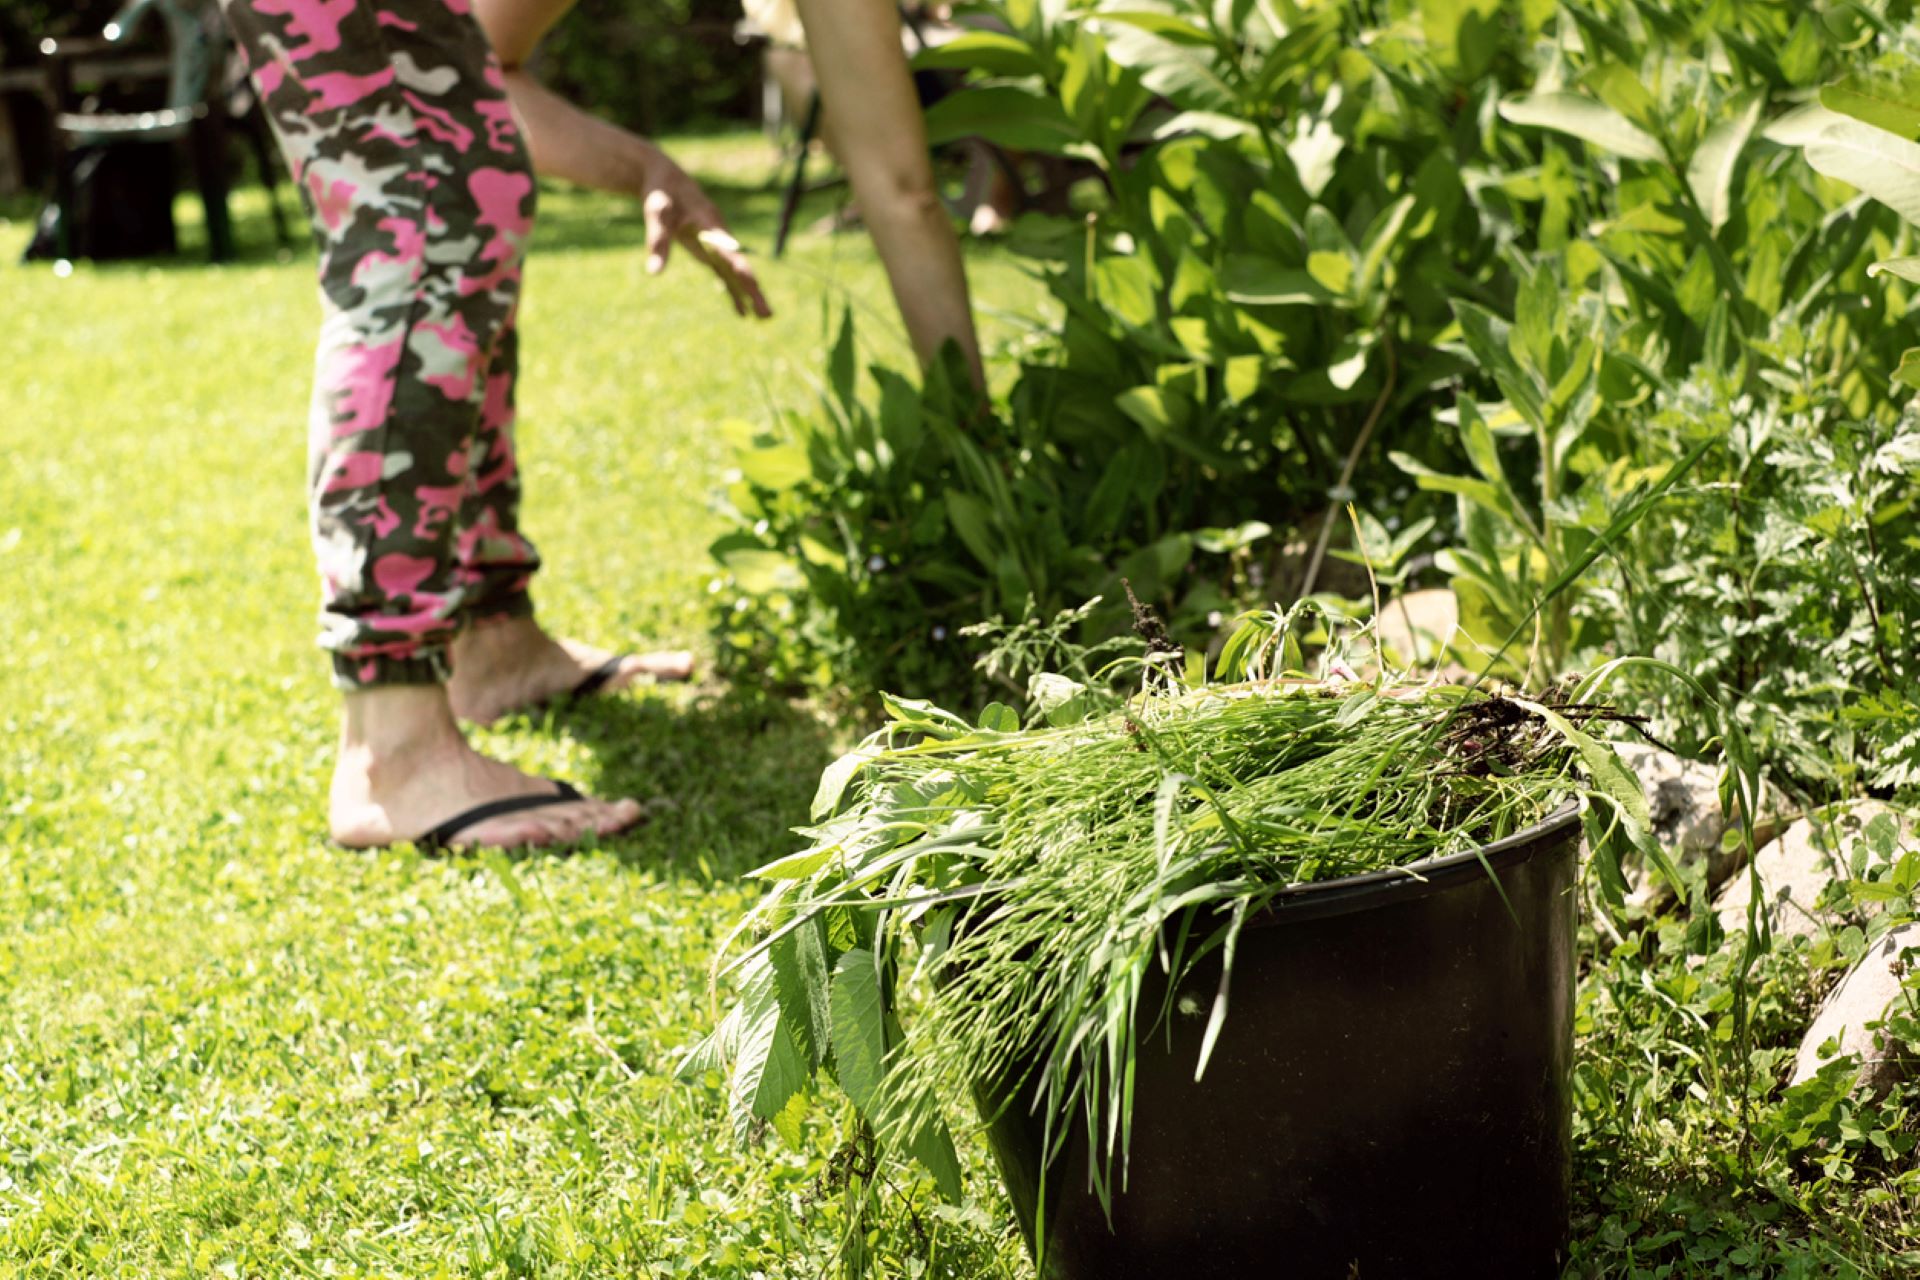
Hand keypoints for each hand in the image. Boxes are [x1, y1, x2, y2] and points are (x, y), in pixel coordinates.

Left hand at [638, 145, 771, 318]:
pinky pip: (725, 274)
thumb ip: (658, 242)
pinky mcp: (710, 250)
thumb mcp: (657, 214)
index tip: (751, 283)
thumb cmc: (661, 194)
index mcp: (711, 224)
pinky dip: (733, 291)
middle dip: (754, 290)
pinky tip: (741, 312)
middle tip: (767, 314)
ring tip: (764, 318)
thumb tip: (654, 273)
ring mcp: (717, 244)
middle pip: (740, 267)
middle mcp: (720, 236)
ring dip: (749, 295)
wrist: (668, 178)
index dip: (739, 267)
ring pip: (737, 273)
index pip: (728, 249)